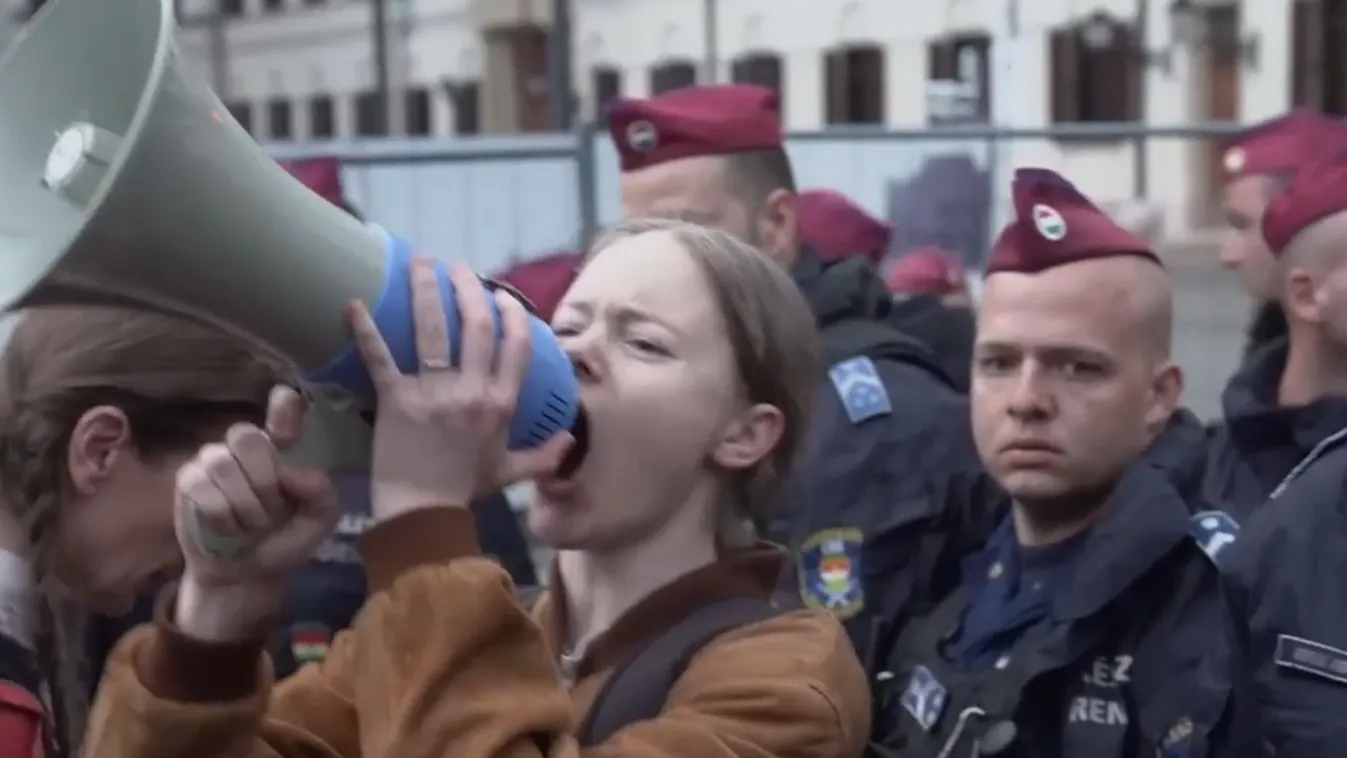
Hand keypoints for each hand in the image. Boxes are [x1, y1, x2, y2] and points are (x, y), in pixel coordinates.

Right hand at [173, 385, 337, 640]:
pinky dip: (219, 512)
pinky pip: (199, 484)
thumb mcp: (318, 520)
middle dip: (262, 478)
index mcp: (284, 448)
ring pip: (221, 462)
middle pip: (246, 436)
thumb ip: (320, 491)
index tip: (284, 416)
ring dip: (242, 503)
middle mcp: (247, 447)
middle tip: (271, 508)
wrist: (248, 575)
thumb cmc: (285, 539)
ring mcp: (214, 460)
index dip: (283, 407)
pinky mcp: (188, 481)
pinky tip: (227, 527)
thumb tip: (292, 471)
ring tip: (250, 524)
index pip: (283, 409)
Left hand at [348, 257, 571, 521]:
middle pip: (476, 325)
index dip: (511, 313)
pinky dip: (366, 329)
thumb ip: (543, 455)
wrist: (422, 514)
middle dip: (468, 288)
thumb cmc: (464, 490)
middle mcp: (472, 390)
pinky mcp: (396, 399)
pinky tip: (353, 303)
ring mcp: (434, 392)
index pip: (515, 345)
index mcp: (501, 403)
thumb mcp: (510, 472)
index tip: (501, 295)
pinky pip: (381, 357)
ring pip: (433, 330)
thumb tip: (570, 440)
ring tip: (420, 262)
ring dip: (426, 291)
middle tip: (457, 266)